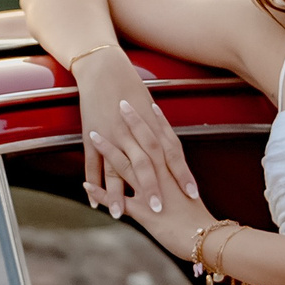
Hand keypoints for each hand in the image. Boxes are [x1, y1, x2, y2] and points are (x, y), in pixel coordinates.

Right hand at [76, 52, 198, 220]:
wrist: (104, 69)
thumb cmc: (130, 86)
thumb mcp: (150, 109)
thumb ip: (160, 132)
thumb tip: (172, 150)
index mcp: (150, 127)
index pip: (170, 154)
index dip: (181, 174)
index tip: (192, 194)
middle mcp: (131, 134)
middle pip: (144, 165)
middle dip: (151, 189)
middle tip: (160, 212)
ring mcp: (110, 136)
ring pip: (115, 169)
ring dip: (117, 193)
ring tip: (120, 215)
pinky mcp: (92, 137)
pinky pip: (92, 164)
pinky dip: (94, 184)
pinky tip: (95, 203)